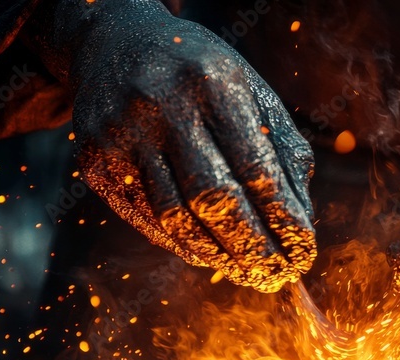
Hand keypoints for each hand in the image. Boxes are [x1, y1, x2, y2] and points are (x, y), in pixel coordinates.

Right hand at [69, 6, 314, 292]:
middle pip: (213, 198)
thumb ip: (281, 149)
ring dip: (218, 255)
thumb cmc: (201, 76)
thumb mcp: (250, 91)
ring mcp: (121, 135)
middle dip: (251, 246)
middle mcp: (162, 106)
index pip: (255, 167)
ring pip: (175, 216)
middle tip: (277, 276)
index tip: (303, 250)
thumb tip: (300, 220)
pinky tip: (210, 256)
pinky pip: (145, 217)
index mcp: (213, 84)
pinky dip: (181, 244)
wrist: (112, 43)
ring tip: (248, 273)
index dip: (282, 217)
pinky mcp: (95, 160)